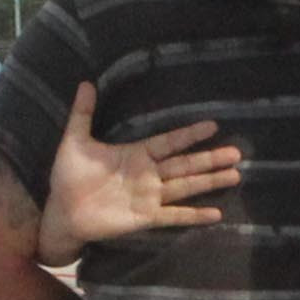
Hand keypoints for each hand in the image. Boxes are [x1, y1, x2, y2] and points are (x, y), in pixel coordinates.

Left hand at [39, 83, 238, 262]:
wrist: (62, 211)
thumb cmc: (69, 177)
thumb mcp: (75, 141)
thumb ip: (83, 113)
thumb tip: (86, 83)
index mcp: (136, 155)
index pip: (169, 142)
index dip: (189, 134)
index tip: (213, 125)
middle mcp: (149, 175)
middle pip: (185, 164)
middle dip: (210, 158)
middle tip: (237, 153)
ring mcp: (149, 197)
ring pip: (186, 186)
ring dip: (209, 181)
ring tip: (235, 175)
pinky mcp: (145, 217)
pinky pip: (174, 215)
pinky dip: (194, 215)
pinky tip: (216, 214)